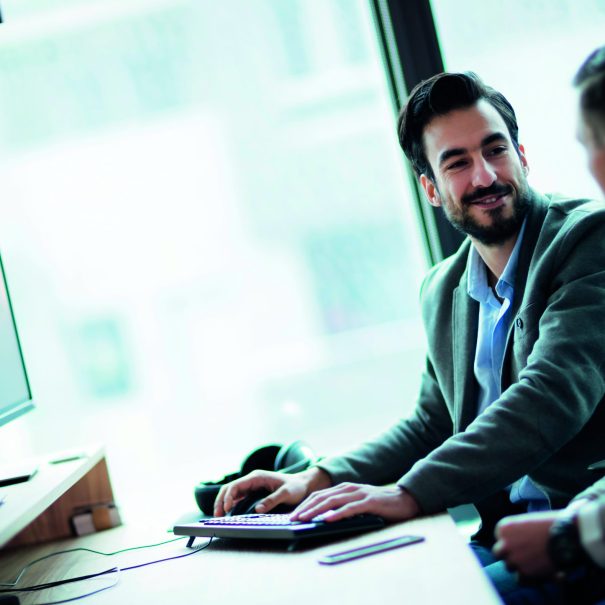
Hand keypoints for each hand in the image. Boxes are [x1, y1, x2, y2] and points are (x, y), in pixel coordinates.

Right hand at [213, 467, 330, 515]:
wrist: (303, 484)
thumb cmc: (296, 487)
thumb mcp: (286, 494)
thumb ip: (272, 500)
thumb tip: (257, 509)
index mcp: (257, 477)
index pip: (236, 485)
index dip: (228, 496)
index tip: (226, 509)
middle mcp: (252, 480)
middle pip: (230, 488)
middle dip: (221, 500)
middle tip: (217, 516)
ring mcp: (252, 486)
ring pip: (232, 493)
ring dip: (223, 503)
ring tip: (219, 516)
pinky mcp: (253, 493)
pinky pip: (238, 498)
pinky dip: (230, 505)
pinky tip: (228, 514)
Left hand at [289, 483, 420, 522]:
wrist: (404, 500)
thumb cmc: (380, 506)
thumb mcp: (357, 505)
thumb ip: (343, 507)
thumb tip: (323, 519)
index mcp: (344, 488)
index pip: (319, 495)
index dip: (304, 504)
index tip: (292, 515)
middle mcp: (349, 488)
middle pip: (322, 497)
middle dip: (305, 508)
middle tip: (292, 519)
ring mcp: (359, 494)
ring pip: (332, 501)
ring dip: (316, 511)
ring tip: (304, 519)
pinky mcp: (369, 502)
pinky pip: (350, 508)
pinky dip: (338, 513)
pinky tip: (328, 519)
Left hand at [493, 512, 559, 577]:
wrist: (567, 533)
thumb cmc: (550, 525)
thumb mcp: (527, 524)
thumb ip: (516, 535)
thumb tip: (513, 550)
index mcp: (503, 527)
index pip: (500, 539)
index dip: (511, 543)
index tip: (523, 543)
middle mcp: (504, 542)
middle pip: (499, 554)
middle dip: (509, 555)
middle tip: (525, 555)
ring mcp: (513, 558)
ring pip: (509, 567)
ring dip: (521, 566)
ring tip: (538, 562)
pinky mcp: (524, 572)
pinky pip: (520, 580)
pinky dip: (529, 579)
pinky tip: (542, 572)